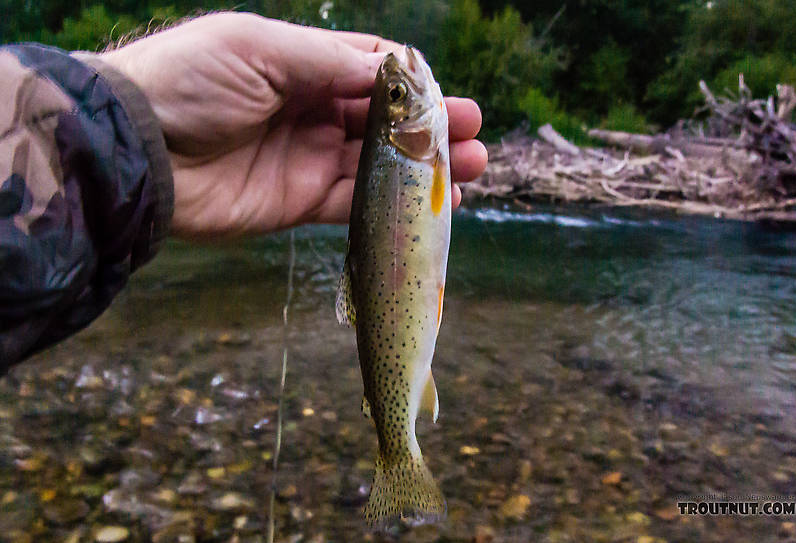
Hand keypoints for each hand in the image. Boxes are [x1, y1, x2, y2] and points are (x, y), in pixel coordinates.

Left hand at [100, 13, 486, 238]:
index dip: (409, 80)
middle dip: (429, 125)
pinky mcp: (299, 202)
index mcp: (299, 65)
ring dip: (424, 166)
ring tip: (474, 166)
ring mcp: (307, 158)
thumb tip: (392, 70)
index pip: (369, 68)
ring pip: (378, 163)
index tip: (442, 91)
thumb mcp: (261, 49)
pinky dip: (393, 204)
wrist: (138, 151)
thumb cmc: (190, 81)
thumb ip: (330, 62)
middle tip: (474, 130)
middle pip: (382, 119)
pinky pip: (355, 204)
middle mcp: (308, 110)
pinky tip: (433, 202)